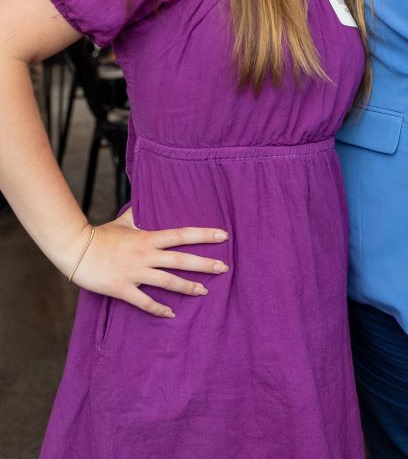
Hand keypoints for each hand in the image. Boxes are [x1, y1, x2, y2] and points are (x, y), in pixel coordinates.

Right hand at [69, 209, 229, 317]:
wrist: (76, 250)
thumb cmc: (101, 235)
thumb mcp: (124, 221)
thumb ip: (139, 214)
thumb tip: (145, 201)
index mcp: (148, 238)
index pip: (182, 235)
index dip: (204, 235)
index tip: (223, 236)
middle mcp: (146, 255)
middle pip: (181, 260)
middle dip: (204, 264)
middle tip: (224, 267)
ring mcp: (135, 273)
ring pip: (167, 281)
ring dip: (188, 287)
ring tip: (205, 291)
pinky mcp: (122, 289)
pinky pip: (144, 301)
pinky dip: (158, 309)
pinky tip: (171, 313)